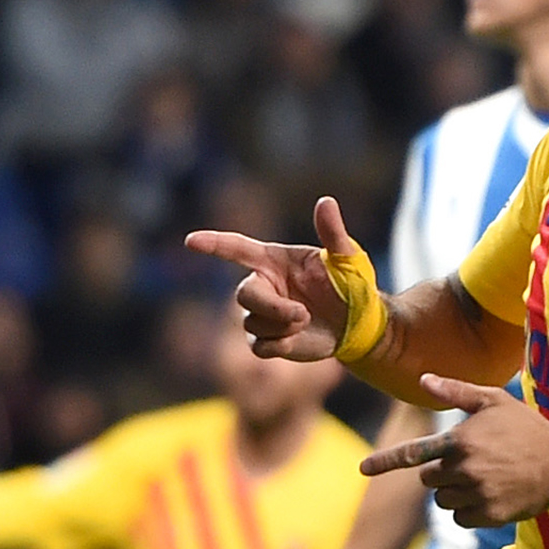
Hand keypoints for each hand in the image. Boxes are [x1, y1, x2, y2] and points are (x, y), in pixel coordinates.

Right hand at [185, 197, 357, 360]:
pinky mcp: (267, 340)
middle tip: (302, 315)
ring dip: (282, 325)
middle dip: (271, 307)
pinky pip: (258, 346)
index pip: (237, 248)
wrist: (357, 324)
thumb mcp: (346, 257)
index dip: (214, 244)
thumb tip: (325, 202)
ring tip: (307, 321)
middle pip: (245, 294)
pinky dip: (278, 345)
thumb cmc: (350, 284)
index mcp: (275, 260)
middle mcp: (264, 285)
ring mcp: (263, 314)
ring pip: (252, 322)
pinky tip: (296, 339)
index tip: (191, 241)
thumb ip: (333, 233)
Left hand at [361, 375, 548, 527]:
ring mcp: (477, 494)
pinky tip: (490, 494)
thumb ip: (456, 392)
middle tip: (469, 462)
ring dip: (454, 491)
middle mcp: (465, 468)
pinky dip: (469, 510)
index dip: (385, 462)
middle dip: (440, 472)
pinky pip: (460, 518)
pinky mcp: (488, 515)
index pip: (414, 453)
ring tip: (484, 477)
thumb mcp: (494, 401)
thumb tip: (422, 379)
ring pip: (442, 500)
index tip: (362, 469)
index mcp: (460, 440)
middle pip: (427, 479)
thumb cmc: (526, 428)